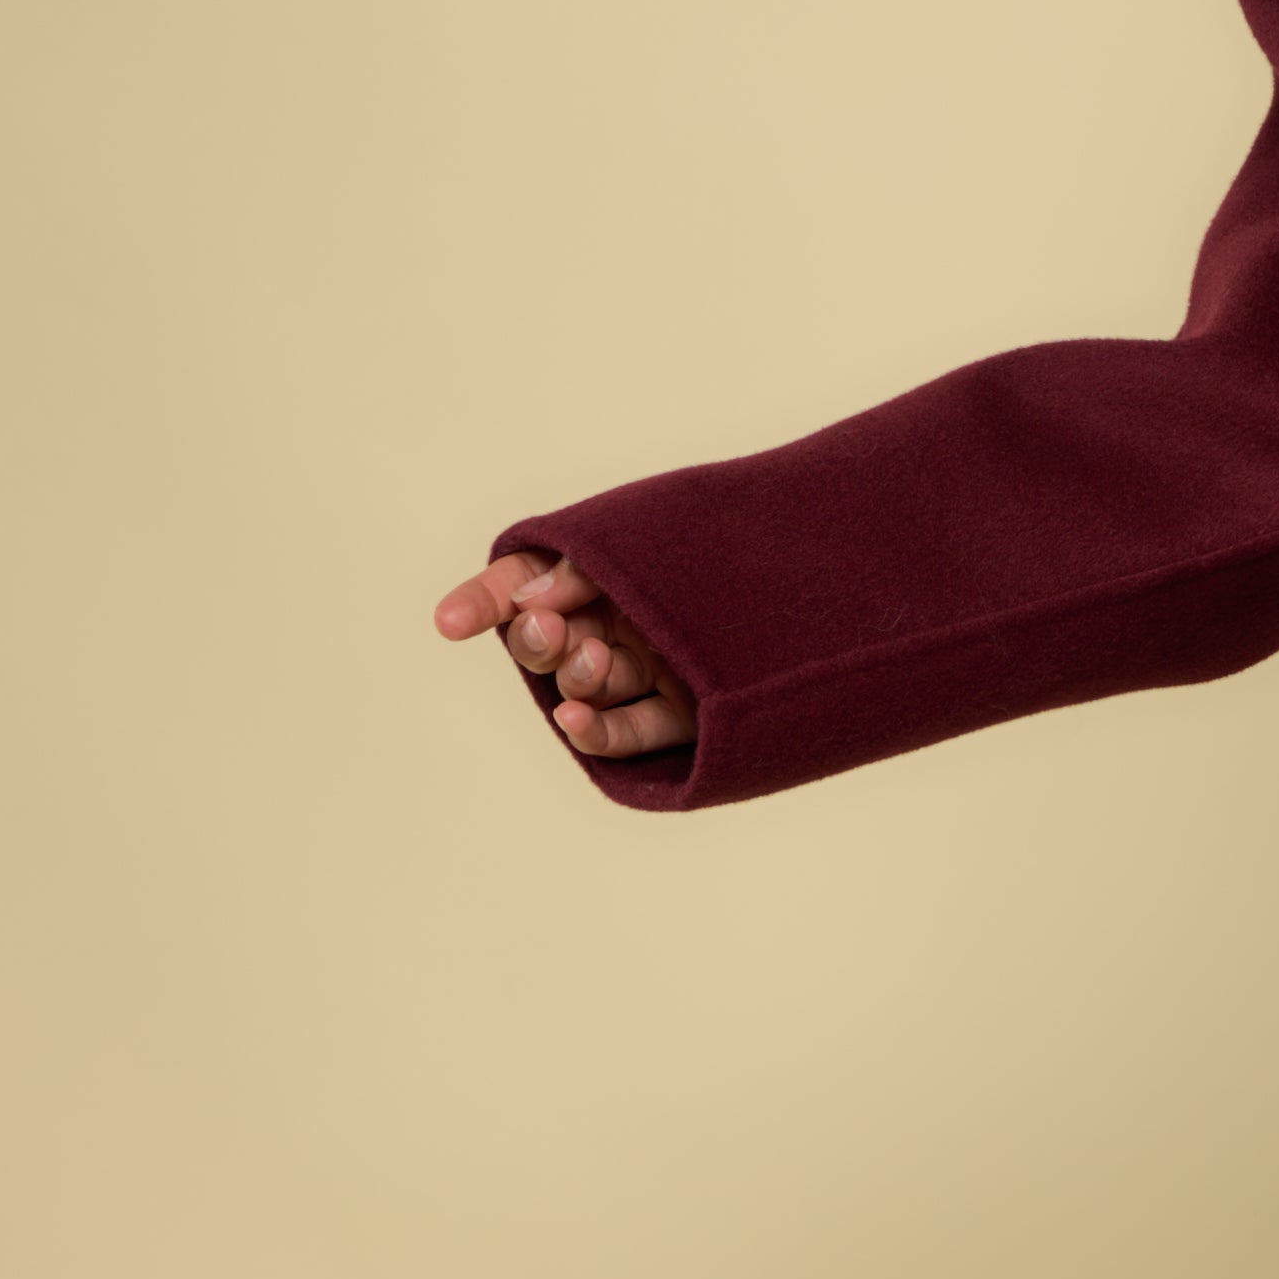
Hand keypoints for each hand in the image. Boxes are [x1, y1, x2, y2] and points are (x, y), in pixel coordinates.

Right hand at [433, 548, 695, 762]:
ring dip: (579, 676)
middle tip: (546, 628)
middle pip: (548, 641)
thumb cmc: (715, 553)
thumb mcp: (643, 545)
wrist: (829, 581)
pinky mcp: (680, 713)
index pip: (523, 581)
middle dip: (538, 639)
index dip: (485, 600)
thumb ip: (581, 572)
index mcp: (598, 574)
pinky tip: (573, 720)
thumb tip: (527, 604)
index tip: (450, 621)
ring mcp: (646, 670)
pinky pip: (626, 732)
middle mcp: (614, 623)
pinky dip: (596, 731)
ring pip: (586, 686)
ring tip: (593, 658)